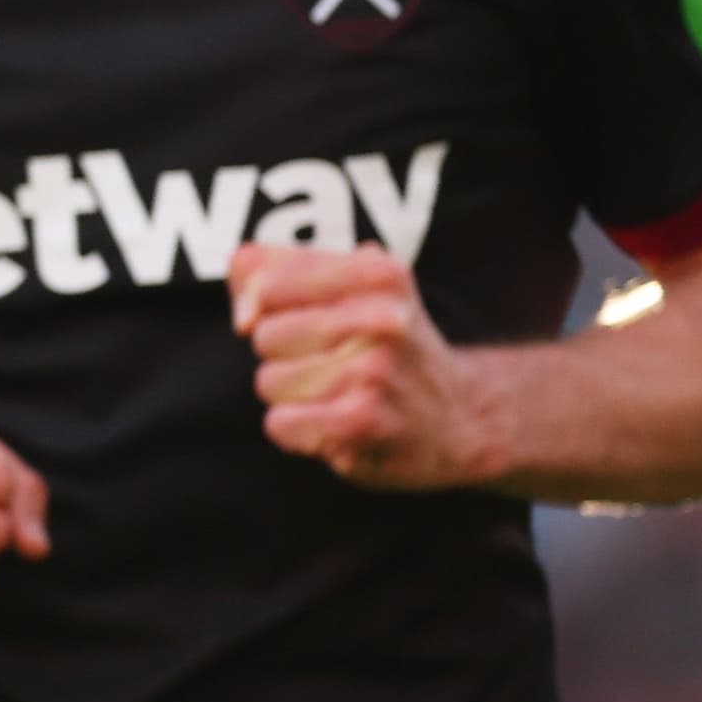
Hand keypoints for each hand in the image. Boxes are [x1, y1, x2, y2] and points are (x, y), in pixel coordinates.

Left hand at [229, 245, 508, 488]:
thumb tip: (244, 312)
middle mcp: (383, 318)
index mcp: (378, 272)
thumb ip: (269, 271)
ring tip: (339, 395)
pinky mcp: (364, 422)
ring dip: (291, 397)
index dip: (267, 310)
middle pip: (263, 335)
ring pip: (268, 381)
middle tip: (333, 365)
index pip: (268, 286)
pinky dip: (296, 430)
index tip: (303, 322)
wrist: (457, 418)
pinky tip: (336, 425)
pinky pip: (280, 422)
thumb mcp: (341, 287)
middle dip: (283, 356)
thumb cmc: (378, 345)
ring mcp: (376, 371)